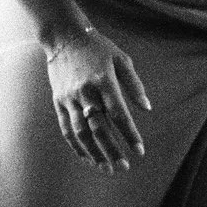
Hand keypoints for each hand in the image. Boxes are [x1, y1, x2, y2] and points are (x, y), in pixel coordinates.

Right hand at [45, 26, 151, 172]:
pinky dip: (76, 146)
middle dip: (112, 150)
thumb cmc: (99, 49)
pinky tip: (87, 158)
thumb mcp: (122, 60)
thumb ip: (134, 85)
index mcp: (104, 82)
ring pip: (81, 132)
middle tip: (124, 167)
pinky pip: (66, 129)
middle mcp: (85, 92)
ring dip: (94, 153)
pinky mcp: (58, 102)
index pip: (119, 115)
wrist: (65, 38)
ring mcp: (69, 99)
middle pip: (99, 128)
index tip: (139, 151)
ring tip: (106, 168)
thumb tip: (147, 108)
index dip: (129, 134)